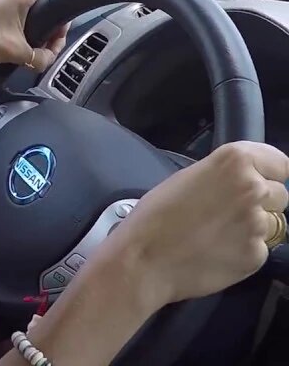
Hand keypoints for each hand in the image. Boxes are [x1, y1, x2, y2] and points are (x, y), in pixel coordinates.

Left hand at [0, 0, 68, 70]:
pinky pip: (27, 25)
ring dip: (40, 38)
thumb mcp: (16, 52)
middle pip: (49, 13)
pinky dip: (29, 38)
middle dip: (51, 35)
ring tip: (34, 54)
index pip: (57, 1)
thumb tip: (49, 60)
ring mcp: (11, 6)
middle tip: (47, 52)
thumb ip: (41, 57)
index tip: (56, 42)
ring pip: (38, 21)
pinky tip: (25, 51)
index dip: (62, 25)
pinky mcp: (5, 17)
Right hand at [108, 141, 288, 307]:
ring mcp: (259, 224)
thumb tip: (244, 182)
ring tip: (219, 234)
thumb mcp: (188, 178)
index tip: (253, 182)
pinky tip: (217, 252)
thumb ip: (223, 176)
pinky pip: (260, 248)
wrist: (145, 259)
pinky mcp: (258, 255)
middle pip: (280, 194)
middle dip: (261, 202)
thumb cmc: (155, 214)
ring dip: (254, 227)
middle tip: (227, 212)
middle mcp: (254, 189)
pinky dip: (244, 250)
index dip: (267, 174)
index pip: (281, 164)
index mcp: (234, 162)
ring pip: (273, 223)